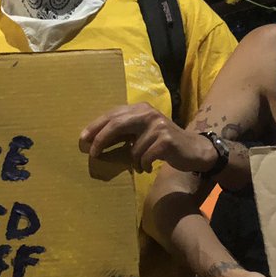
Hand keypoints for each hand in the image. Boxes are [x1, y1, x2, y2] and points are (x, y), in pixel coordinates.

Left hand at [80, 103, 214, 172]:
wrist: (192, 149)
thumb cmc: (162, 142)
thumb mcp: (142, 132)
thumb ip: (124, 131)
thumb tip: (94, 140)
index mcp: (140, 108)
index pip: (113, 115)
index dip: (96, 126)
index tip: (82, 139)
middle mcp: (148, 113)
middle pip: (117, 124)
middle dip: (102, 139)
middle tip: (92, 154)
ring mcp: (158, 125)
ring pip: (133, 148)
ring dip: (133, 161)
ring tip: (140, 165)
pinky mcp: (166, 139)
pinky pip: (144, 156)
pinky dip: (143, 166)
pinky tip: (147, 168)